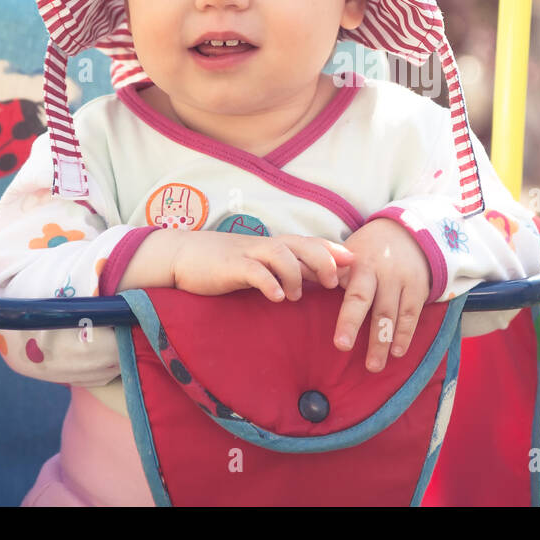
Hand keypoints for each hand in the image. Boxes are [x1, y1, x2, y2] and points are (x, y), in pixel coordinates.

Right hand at [165, 229, 353, 301]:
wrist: (183, 256)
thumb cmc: (225, 265)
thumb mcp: (260, 266)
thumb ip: (287, 270)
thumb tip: (317, 281)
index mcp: (276, 246)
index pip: (312, 243)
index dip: (335, 251)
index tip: (356, 263)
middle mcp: (267, 245)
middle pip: (303, 244)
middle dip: (324, 260)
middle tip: (334, 282)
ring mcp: (249, 253)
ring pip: (282, 254)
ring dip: (295, 275)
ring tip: (296, 296)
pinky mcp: (231, 265)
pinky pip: (255, 271)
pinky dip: (269, 283)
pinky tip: (277, 297)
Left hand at [333, 218, 431, 372]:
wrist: (406, 233)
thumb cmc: (366, 250)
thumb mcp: (346, 254)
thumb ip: (326, 269)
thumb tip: (297, 281)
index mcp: (360, 265)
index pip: (354, 296)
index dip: (348, 320)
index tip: (341, 345)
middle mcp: (382, 273)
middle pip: (374, 307)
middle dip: (367, 336)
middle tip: (358, 361)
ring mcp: (402, 280)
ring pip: (393, 315)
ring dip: (384, 342)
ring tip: (374, 366)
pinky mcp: (419, 288)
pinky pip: (412, 314)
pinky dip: (405, 334)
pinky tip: (398, 353)